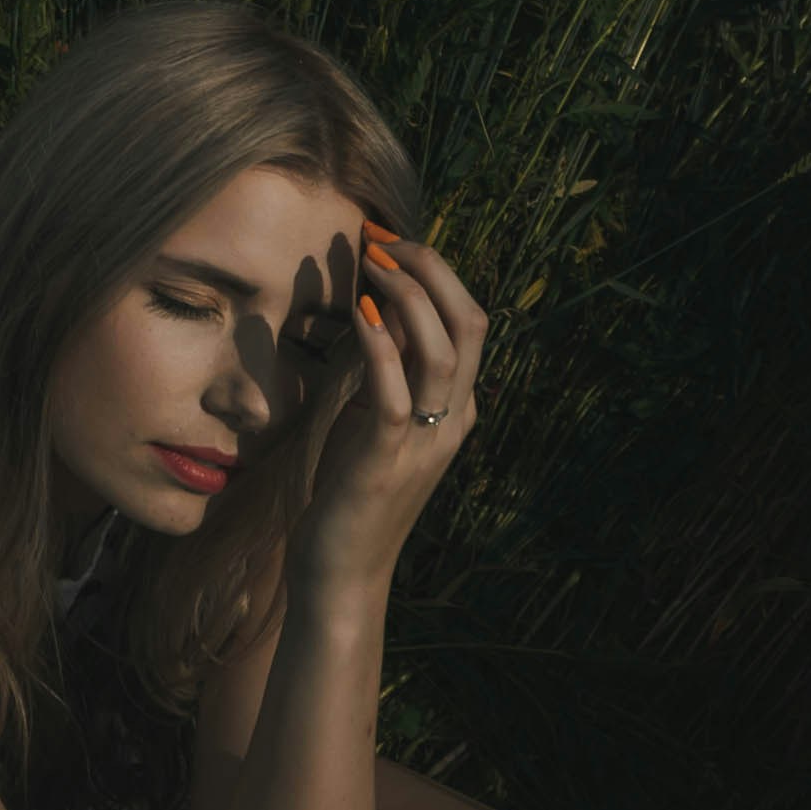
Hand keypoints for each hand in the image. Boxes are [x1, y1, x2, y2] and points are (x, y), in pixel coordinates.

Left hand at [287, 226, 486, 585]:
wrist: (341, 570)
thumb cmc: (350, 490)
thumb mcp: (373, 416)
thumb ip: (385, 367)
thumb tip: (376, 303)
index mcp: (456, 408)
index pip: (469, 320)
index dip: (437, 272)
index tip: (391, 240)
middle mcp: (453, 420)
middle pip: (469, 323)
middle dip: (433, 270)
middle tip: (387, 239)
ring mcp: (425, 441)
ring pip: (443, 351)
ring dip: (409, 297)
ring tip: (374, 264)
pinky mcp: (387, 459)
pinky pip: (394, 393)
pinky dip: (380, 346)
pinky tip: (357, 313)